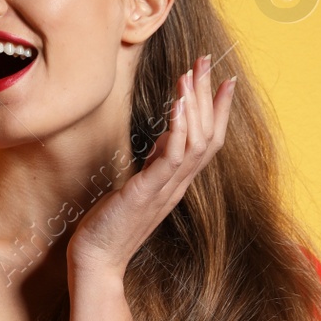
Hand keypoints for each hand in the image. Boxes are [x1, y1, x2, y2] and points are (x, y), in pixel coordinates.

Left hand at [67, 53, 237, 275]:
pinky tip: (177, 104)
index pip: (208, 140)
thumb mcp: (137, 188)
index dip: (218, 110)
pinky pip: (172, 157)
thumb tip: (164, 140)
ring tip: (191, 74)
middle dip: (209, 95)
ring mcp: (166, 189)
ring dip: (195, 105)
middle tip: (209, 60)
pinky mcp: (147, 192)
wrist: (97, 260)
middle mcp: (178, 184)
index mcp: (177, 182)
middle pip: (208, 134)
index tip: (224, 80)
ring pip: (196, 141)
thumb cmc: (110, 226)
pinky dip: (178, 128)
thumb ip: (154, 166)